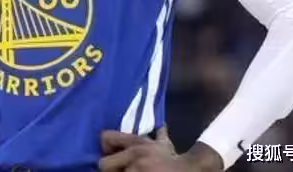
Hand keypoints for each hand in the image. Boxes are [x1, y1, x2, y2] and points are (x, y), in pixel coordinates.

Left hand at [99, 128, 220, 171]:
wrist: (188, 171)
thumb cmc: (174, 160)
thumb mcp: (165, 145)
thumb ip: (159, 135)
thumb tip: (161, 125)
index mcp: (137, 143)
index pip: (106, 138)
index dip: (106, 147)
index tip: (110, 153)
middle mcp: (134, 155)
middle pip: (104, 163)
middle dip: (110, 168)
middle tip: (119, 170)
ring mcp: (135, 170)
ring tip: (130, 171)